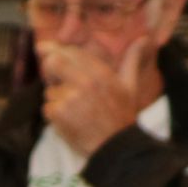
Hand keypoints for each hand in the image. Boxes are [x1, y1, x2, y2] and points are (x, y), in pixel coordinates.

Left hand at [40, 35, 148, 157]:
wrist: (115, 147)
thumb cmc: (121, 117)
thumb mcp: (129, 85)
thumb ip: (131, 60)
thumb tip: (144, 38)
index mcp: (100, 72)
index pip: (71, 52)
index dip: (56, 51)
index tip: (43, 49)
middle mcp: (84, 81)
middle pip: (52, 63)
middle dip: (49, 70)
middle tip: (56, 82)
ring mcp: (70, 97)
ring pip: (49, 90)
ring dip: (56, 99)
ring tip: (76, 112)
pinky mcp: (59, 113)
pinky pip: (47, 107)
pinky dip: (54, 115)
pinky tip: (70, 121)